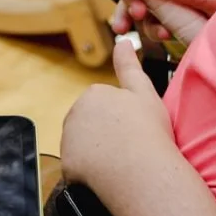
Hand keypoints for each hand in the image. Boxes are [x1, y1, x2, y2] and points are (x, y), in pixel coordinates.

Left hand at [60, 39, 174, 203]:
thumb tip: (122, 41)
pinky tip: (108, 173)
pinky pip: (78, 166)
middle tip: (128, 146)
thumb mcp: (144, 91)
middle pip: (91, 125)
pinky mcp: (66, 163)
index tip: (135, 130)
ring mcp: (68, 140)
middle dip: (105, 134)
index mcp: (93, 94)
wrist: (144, 174)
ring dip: (97, 152)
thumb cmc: (149, 133)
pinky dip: (90, 170)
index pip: (104, 107)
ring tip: (120, 161)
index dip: (122, 120)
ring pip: (83, 145)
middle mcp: (75, 113)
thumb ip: (129, 65)